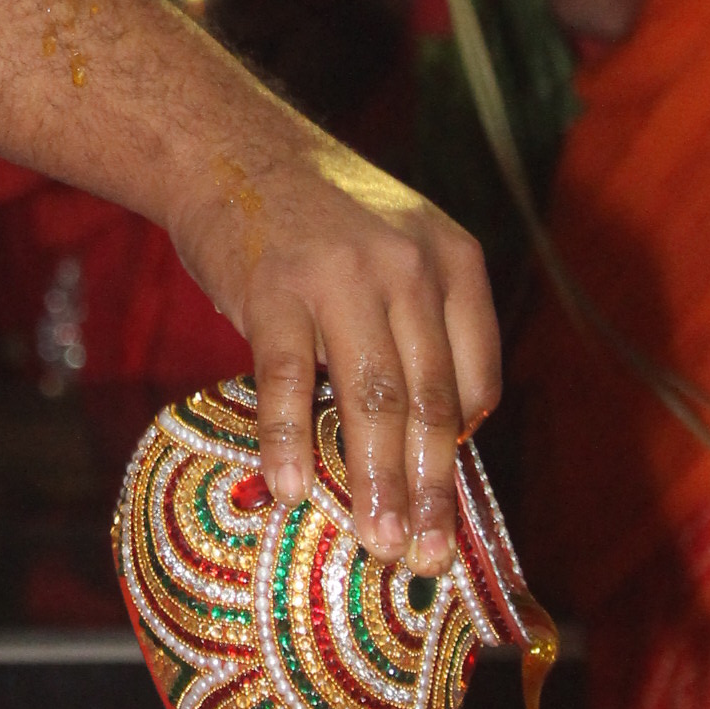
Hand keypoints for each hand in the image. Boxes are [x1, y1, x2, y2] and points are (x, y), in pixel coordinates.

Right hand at [167, 134, 499, 571]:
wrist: (233, 150)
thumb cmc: (319, 222)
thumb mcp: (399, 251)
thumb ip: (422, 332)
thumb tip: (429, 449)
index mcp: (454, 262)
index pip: (476, 381)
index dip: (460, 456)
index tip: (446, 513)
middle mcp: (409, 268)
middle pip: (430, 403)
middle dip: (428, 491)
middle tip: (423, 558)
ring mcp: (341, 277)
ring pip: (371, 401)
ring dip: (373, 482)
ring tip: (373, 542)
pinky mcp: (274, 290)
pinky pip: (289, 383)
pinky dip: (291, 442)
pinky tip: (292, 491)